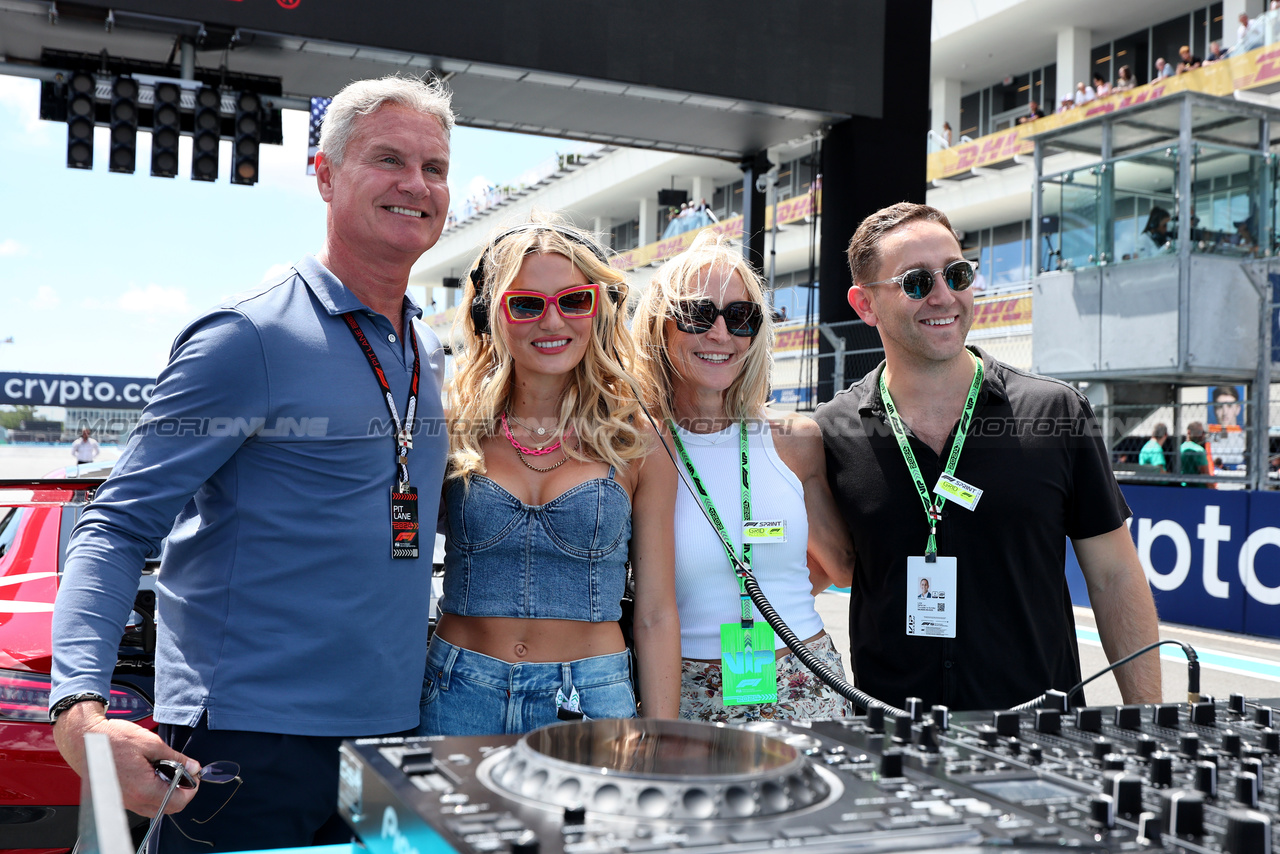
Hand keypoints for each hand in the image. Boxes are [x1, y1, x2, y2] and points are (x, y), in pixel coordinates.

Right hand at [53, 702, 201, 815]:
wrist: (84, 740)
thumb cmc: (113, 739)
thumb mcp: (152, 744)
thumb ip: (176, 758)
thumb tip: (193, 767)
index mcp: (143, 789)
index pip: (178, 801)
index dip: (191, 788)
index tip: (194, 774)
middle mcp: (133, 801)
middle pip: (169, 807)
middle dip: (181, 791)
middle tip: (183, 771)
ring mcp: (124, 802)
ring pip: (155, 807)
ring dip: (166, 792)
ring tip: (165, 769)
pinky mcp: (118, 798)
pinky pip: (142, 803)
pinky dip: (152, 792)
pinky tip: (150, 773)